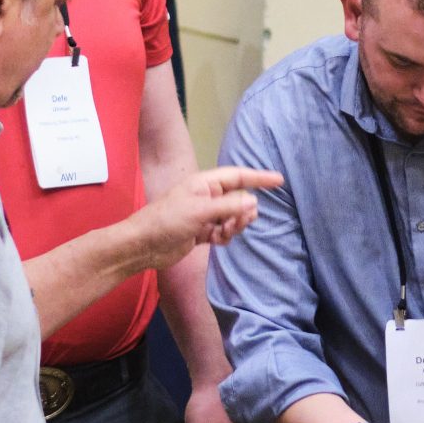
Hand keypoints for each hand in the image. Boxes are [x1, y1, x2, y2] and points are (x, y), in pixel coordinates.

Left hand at [130, 166, 282, 269]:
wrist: (144, 246)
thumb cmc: (167, 221)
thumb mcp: (200, 211)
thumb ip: (229, 206)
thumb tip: (254, 203)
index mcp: (205, 184)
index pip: (238, 176)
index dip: (259, 178)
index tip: (279, 181)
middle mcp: (206, 197)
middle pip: (238, 199)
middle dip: (243, 211)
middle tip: (241, 220)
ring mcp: (204, 215)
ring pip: (232, 217)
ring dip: (234, 225)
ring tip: (225, 232)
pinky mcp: (201, 232)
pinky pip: (223, 232)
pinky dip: (225, 236)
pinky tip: (218, 241)